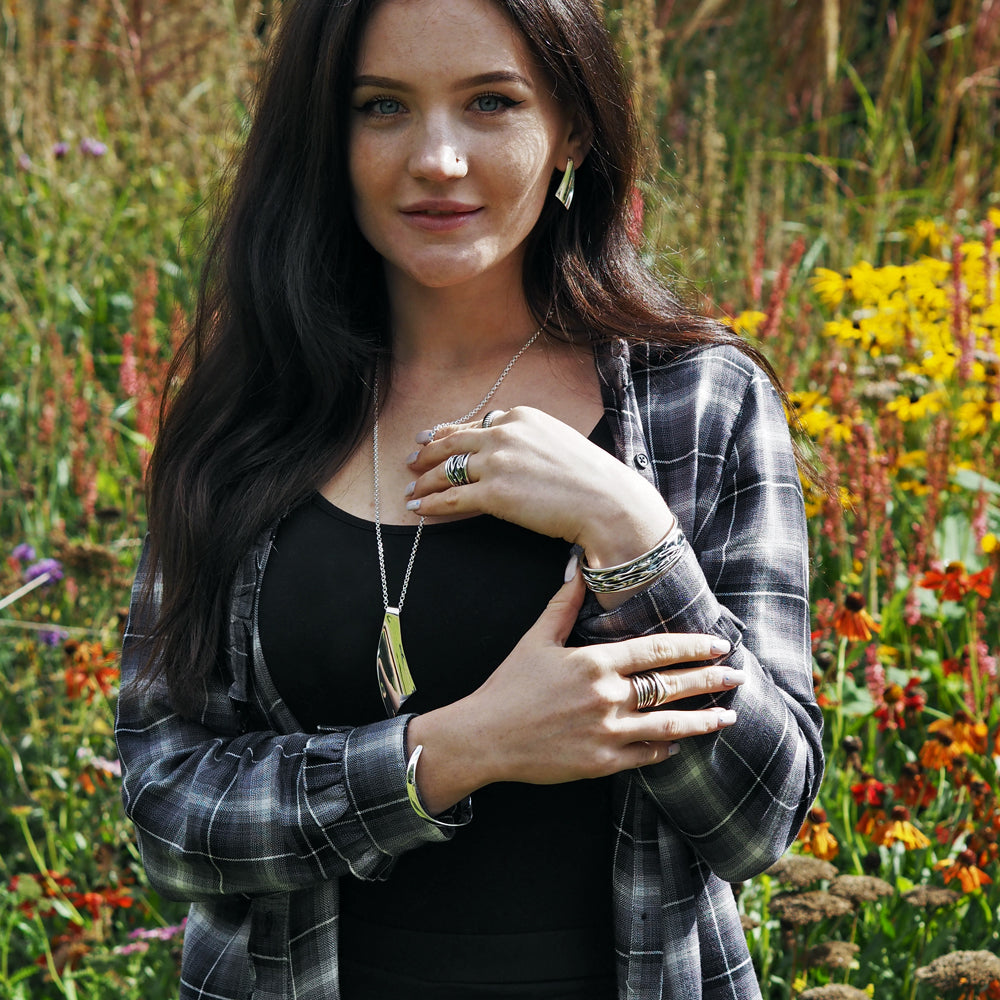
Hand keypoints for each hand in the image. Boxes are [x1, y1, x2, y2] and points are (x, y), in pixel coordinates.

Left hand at [403, 407, 671, 565]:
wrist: (606, 501)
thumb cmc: (591, 479)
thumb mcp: (557, 441)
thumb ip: (529, 440)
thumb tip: (509, 453)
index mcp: (521, 416)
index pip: (475, 423)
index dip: (448, 432)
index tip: (432, 437)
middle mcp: (504, 433)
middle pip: (453, 442)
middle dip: (427, 453)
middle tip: (411, 462)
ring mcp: (496, 462)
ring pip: (447, 469)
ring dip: (424, 481)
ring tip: (411, 491)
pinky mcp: (493, 493)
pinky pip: (451, 498)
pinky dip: (431, 504)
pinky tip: (419, 510)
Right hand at [406, 568, 742, 812]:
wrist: (484, 737)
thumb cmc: (509, 686)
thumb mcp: (536, 639)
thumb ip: (563, 604)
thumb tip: (577, 567)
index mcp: (593, 663)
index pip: (656, 651)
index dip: (692, 647)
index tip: (720, 645)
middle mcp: (606, 698)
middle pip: (671, 687)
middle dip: (710, 681)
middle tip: (738, 678)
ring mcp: (606, 733)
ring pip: (668, 726)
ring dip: (702, 719)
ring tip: (728, 716)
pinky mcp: (600, 764)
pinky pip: (645, 756)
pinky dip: (668, 748)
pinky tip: (682, 742)